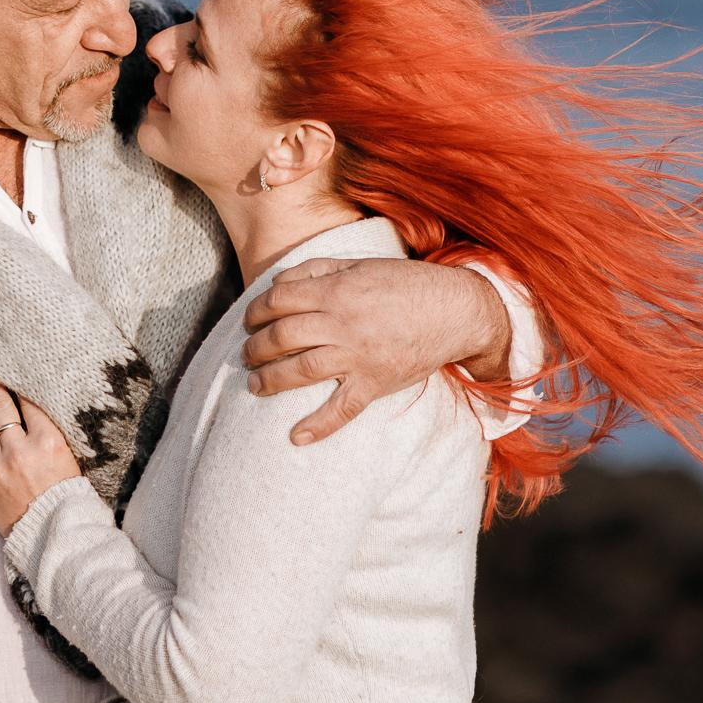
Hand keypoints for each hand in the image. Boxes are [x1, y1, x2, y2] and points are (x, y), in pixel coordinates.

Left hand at [0, 367, 80, 536]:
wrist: (51, 534)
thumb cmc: (67, 495)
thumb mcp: (70, 457)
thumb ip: (51, 430)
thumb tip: (33, 402)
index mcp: (49, 442)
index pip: (29, 402)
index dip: (17, 382)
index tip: (9, 364)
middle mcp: (20, 450)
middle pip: (1, 406)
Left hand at [241, 258, 509, 445]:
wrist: (455, 310)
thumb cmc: (406, 284)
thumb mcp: (360, 264)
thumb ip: (317, 270)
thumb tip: (278, 285)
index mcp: (336, 291)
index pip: (278, 301)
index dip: (256, 312)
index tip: (249, 322)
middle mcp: (342, 323)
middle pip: (282, 336)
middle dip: (255, 348)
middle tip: (247, 355)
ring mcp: (358, 355)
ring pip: (300, 370)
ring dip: (269, 379)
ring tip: (254, 384)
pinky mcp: (375, 382)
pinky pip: (342, 408)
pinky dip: (319, 426)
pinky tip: (296, 437)